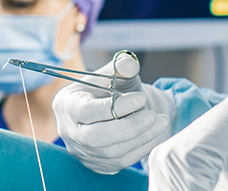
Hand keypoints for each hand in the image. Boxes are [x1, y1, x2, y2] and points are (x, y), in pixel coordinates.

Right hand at [53, 55, 174, 173]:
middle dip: (129, 128)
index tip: (141, 97)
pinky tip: (155, 134)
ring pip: (111, 153)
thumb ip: (122, 66)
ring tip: (161, 121)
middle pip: (96, 138)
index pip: (87, 111)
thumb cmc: (110, 86)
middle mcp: (69, 131)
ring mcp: (81, 151)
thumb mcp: (114, 72)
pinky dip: (140, 149)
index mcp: (66, 103)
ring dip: (141, 138)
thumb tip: (129, 63)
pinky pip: (120, 162)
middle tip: (153, 116)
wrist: (111, 107)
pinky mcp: (97, 164)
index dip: (116, 106)